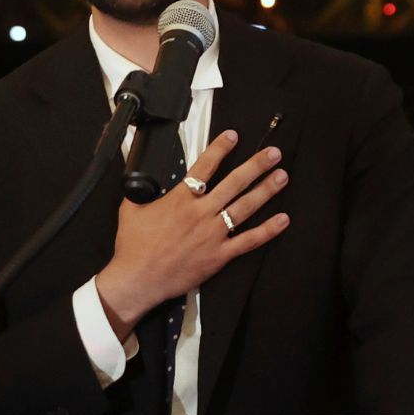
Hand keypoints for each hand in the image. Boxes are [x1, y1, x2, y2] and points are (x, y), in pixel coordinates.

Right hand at [93, 130, 290, 329]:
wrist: (138, 278)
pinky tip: (282, 220)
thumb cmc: (133, 247)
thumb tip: (143, 180)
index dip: (220, 149)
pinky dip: (267, 230)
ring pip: (245, 207)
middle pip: (234, 183)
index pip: (204, 167)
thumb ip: (142, 191)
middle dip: (256, 165)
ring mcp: (213, 234)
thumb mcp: (130, 210)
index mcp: (180, 200)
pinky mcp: (219, 255)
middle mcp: (200, 213)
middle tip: (272, 154)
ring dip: (266, 190)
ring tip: (281, 177)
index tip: (233, 136)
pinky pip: (249, 240)